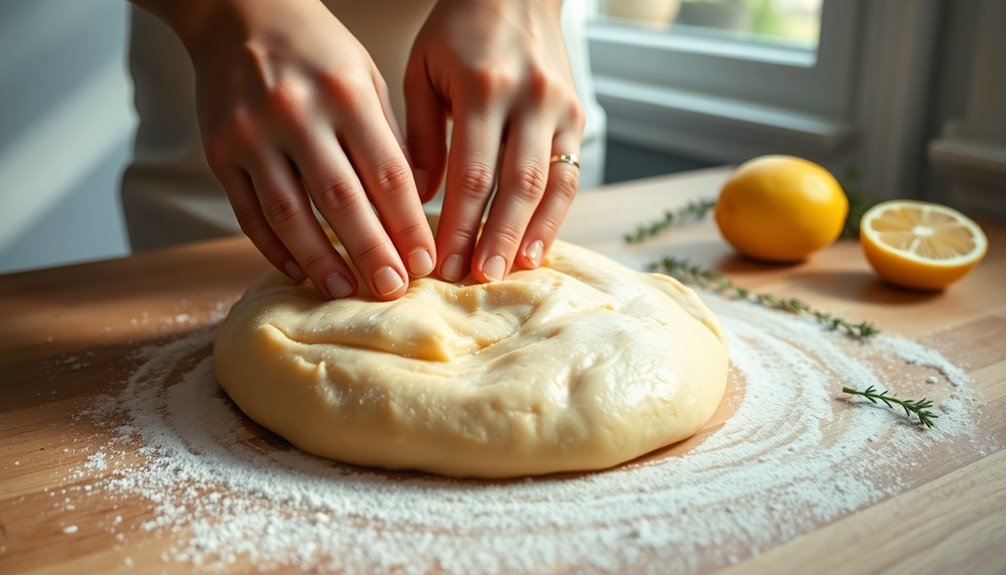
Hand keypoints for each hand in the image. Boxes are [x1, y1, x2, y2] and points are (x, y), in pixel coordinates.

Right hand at [147, 0, 435, 299]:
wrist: (238, 14)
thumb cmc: (317, 52)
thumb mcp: (365, 78)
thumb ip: (388, 139)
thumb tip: (415, 206)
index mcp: (346, 94)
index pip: (386, 174)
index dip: (407, 224)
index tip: (424, 262)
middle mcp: (297, 114)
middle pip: (341, 200)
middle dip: (371, 251)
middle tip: (392, 289)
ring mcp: (252, 135)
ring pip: (290, 214)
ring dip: (320, 260)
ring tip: (345, 290)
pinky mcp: (219, 152)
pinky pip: (248, 212)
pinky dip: (273, 247)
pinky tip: (297, 270)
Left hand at [405, 0, 584, 282]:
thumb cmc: (459, 30)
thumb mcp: (424, 70)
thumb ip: (423, 135)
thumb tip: (424, 200)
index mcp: (484, 87)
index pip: (471, 172)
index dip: (458, 224)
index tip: (442, 263)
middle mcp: (529, 100)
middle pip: (515, 186)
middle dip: (495, 239)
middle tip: (477, 280)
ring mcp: (560, 108)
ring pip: (550, 185)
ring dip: (530, 235)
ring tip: (509, 273)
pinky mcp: (578, 115)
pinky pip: (570, 175)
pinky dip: (555, 216)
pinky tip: (538, 247)